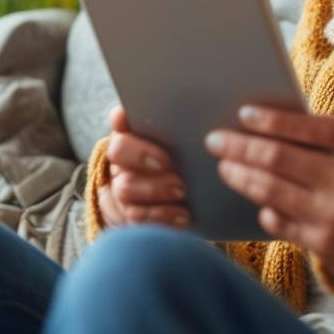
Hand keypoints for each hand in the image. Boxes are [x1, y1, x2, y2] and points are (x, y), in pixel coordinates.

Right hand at [96, 104, 190, 229]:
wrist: (166, 200)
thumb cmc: (183, 161)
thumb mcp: (184, 143)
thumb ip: (187, 130)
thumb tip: (215, 123)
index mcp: (133, 133)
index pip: (120, 118)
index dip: (122, 117)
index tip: (132, 118)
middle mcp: (122, 158)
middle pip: (118, 150)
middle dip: (142, 155)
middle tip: (169, 163)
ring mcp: (122, 186)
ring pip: (126, 187)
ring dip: (156, 189)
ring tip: (182, 190)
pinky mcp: (129, 213)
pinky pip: (138, 216)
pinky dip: (163, 215)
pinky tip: (184, 215)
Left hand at [205, 105, 333, 286]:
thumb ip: (326, 139)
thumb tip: (266, 126)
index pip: (306, 126)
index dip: (271, 120)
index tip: (242, 114)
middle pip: (277, 158)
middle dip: (239, 147)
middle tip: (215, 140)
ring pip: (269, 190)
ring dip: (240, 176)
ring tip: (225, 166)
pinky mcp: (324, 243)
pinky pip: (279, 222)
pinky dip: (263, 209)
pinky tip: (256, 200)